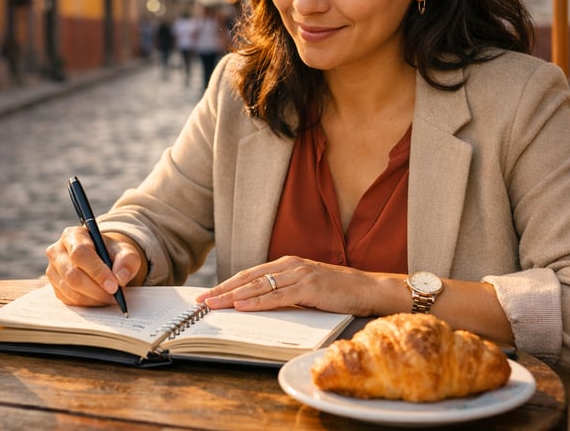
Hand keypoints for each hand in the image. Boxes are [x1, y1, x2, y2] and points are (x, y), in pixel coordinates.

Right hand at [45, 226, 142, 306]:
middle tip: (115, 296)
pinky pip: (69, 300)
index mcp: (73, 235)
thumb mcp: (124, 251)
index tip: (114, 286)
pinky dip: (87, 304)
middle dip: (96, 290)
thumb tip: (120, 278)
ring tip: (110, 299)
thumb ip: (127, 260)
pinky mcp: (55, 287)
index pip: (80, 253)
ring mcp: (53, 271)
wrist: (102, 259)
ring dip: (93, 299)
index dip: (97, 271)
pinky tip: (100, 300)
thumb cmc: (111, 253)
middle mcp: (57, 251)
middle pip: (72, 275)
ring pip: (70, 290)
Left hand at [196, 255, 396, 315]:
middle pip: (248, 278)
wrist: (368, 289)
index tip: (209, 295)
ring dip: (233, 297)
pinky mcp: (309, 287)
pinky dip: (257, 302)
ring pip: (258, 286)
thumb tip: (258, 304)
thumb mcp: (306, 289)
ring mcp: (299, 275)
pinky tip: (242, 306)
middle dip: (222, 290)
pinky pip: (277, 296)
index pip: (250, 274)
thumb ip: (285, 292)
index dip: (227, 284)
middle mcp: (290, 265)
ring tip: (214, 304)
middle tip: (202, 300)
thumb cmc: (338, 291)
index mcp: (288, 264)